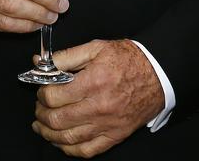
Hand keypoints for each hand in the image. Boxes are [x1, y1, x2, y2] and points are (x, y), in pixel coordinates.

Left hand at [32, 39, 164, 156]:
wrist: (159, 73)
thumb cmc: (129, 59)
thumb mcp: (97, 48)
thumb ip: (67, 56)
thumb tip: (40, 62)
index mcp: (93, 82)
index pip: (53, 96)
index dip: (41, 93)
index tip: (42, 89)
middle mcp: (99, 106)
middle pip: (57, 119)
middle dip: (41, 114)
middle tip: (40, 107)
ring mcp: (107, 124)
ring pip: (67, 138)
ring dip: (49, 133)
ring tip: (42, 125)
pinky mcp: (115, 136)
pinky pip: (86, 150)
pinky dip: (69, 149)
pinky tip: (61, 140)